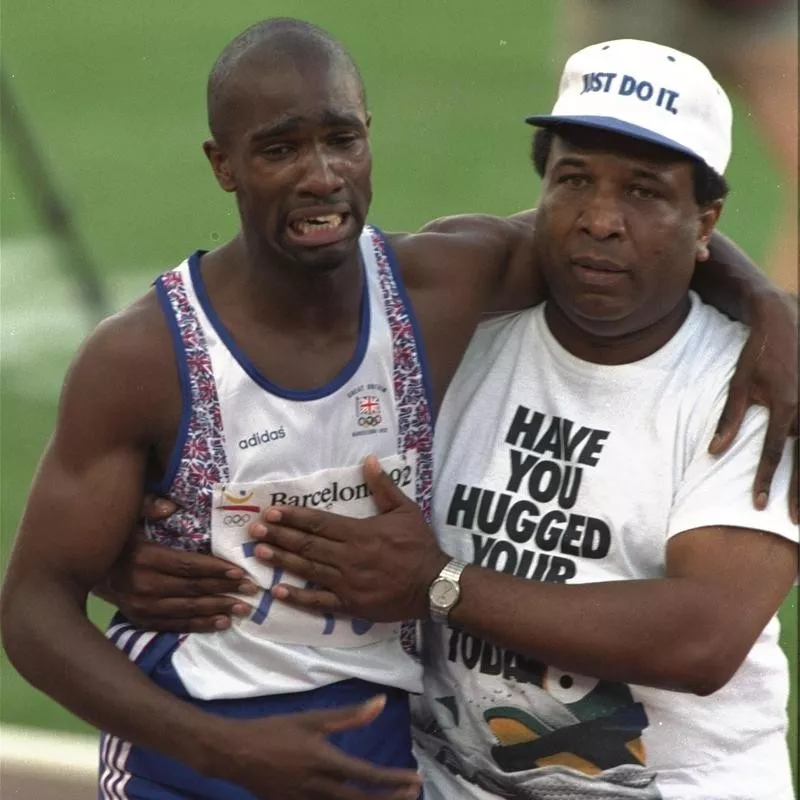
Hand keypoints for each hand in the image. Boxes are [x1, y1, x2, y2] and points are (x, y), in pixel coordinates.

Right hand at [96, 496, 257, 631]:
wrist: (85, 570)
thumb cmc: (118, 540)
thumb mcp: (128, 516)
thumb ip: (148, 507)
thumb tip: (171, 506)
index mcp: (144, 558)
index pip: (187, 566)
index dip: (215, 569)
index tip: (239, 571)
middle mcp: (143, 585)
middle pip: (192, 588)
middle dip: (224, 589)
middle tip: (251, 589)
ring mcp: (141, 606)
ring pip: (187, 609)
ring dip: (218, 609)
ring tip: (243, 608)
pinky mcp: (141, 620)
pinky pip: (175, 624)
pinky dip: (200, 625)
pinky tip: (222, 623)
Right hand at [213, 695, 420, 799]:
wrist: (236, 752)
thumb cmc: (275, 730)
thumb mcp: (313, 719)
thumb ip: (349, 716)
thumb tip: (380, 703)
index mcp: (324, 761)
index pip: (367, 774)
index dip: (393, 779)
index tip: (415, 779)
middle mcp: (318, 787)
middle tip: (412, 794)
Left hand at [250, 456, 449, 621]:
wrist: (433, 584)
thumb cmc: (419, 545)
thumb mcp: (405, 510)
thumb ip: (383, 486)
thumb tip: (369, 460)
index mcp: (358, 532)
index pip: (318, 522)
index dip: (292, 517)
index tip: (271, 512)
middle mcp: (347, 556)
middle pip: (307, 544)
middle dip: (278, 536)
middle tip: (254, 531)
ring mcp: (347, 582)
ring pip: (308, 569)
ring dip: (282, 561)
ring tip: (259, 553)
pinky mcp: (350, 604)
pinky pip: (320, 601)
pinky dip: (298, 597)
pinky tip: (279, 592)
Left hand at [709, 291, 798, 521]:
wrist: (782, 322)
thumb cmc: (756, 355)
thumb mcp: (738, 386)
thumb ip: (728, 420)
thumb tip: (714, 452)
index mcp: (785, 405)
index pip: (773, 452)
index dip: (764, 479)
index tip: (757, 504)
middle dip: (799, 492)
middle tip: (794, 521)